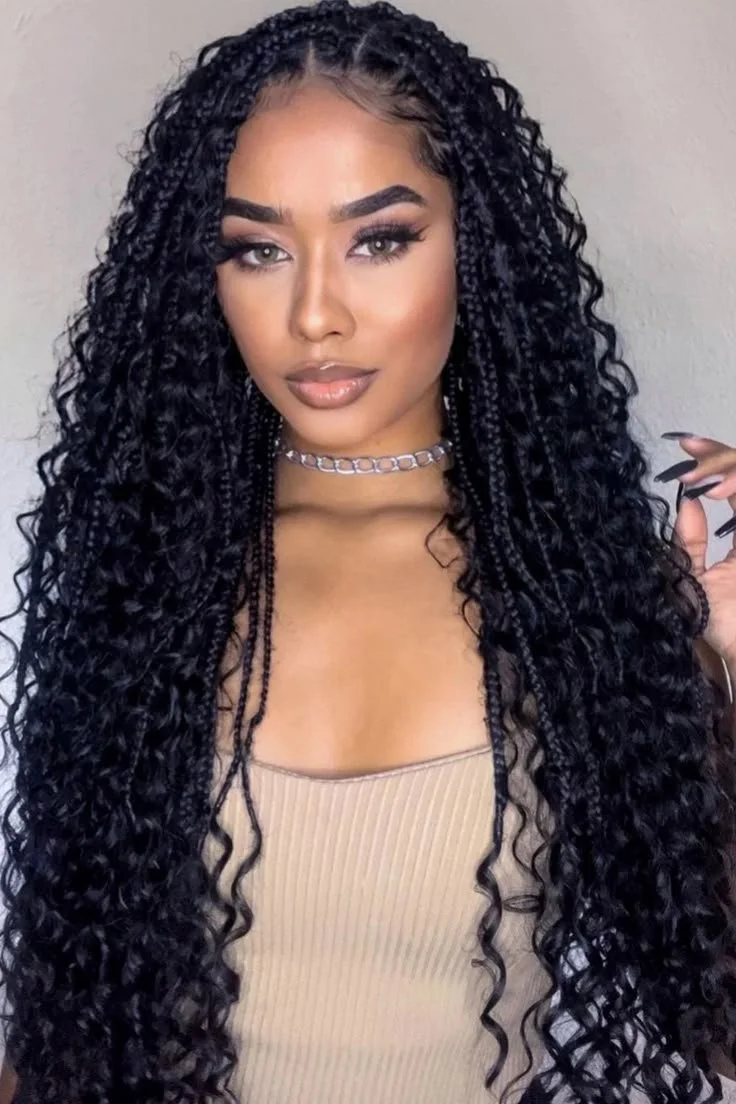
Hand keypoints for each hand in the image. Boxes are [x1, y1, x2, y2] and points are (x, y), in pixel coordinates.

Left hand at [656, 432, 735, 670]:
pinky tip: (719, 492)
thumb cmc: (717, 625)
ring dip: (732, 472)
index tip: (685, 445)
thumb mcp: (692, 579)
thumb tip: (685, 503)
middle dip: (722, 457)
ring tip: (706, 480)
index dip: (713, 460)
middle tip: (692, 452)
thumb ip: (689, 543)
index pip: (732, 487)